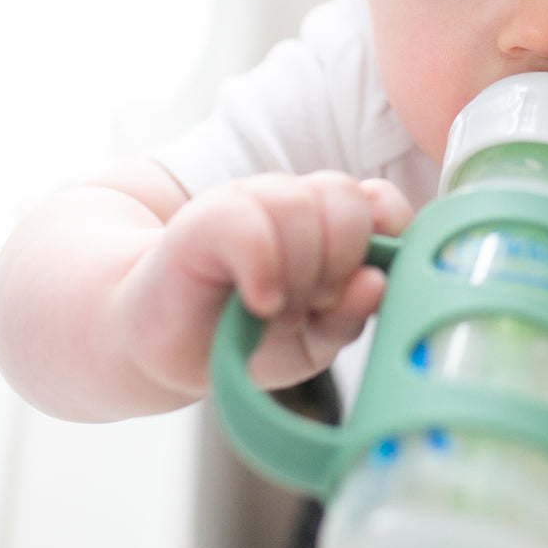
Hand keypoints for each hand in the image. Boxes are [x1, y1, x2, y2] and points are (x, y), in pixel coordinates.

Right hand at [116, 171, 412, 397]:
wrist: (164, 347)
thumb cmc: (245, 337)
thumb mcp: (313, 343)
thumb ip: (350, 316)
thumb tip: (376, 283)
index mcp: (329, 225)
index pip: (381, 203)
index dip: (384, 239)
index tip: (358, 284)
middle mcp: (293, 204)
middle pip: (346, 199)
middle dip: (339, 261)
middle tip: (312, 306)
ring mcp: (248, 203)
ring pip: (299, 205)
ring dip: (297, 272)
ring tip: (275, 311)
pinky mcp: (203, 219)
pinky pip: (249, 222)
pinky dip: (263, 268)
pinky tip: (259, 302)